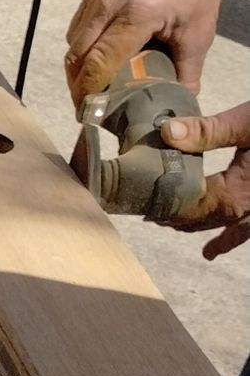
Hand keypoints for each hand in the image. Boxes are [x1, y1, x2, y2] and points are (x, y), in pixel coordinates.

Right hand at [64, 0, 234, 103]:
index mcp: (136, 14)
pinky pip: (77, 22)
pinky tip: (97, 52)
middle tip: (88, 103)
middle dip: (78, 84)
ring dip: (78, 64)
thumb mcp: (199, 30)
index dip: (89, 93)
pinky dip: (82, 43)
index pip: (98, 64)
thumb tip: (179, 103)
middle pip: (76, 55)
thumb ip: (187, 71)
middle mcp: (107, 2)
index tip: (89, 113)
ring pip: (72, 40)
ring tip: (92, 80)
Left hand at [160, 100, 249, 257]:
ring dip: (198, 227)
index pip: (188, 205)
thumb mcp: (248, 122)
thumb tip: (166, 133)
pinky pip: (246, 230)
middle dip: (174, 216)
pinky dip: (229, 238)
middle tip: (145, 211)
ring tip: (170, 227)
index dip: (161, 203)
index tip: (137, 201)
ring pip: (224, 228)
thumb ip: (208, 131)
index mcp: (239, 193)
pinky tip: (212, 252)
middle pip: (202, 220)